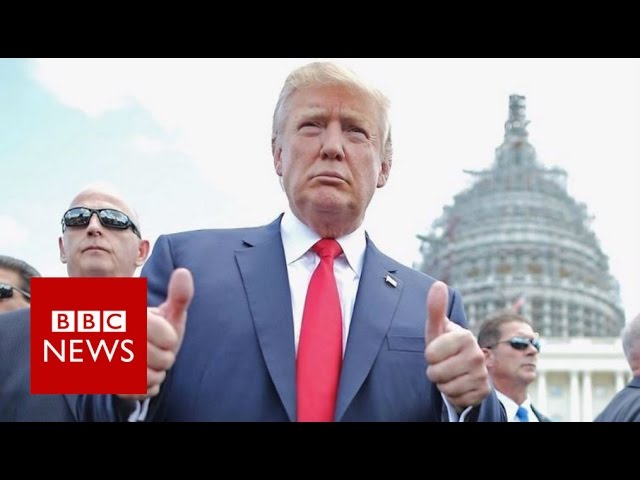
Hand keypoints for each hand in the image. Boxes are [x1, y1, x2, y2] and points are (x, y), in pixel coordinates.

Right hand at [119, 268, 193, 400]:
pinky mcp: (103, 382)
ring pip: (151, 378)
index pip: (168, 337)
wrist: (123, 356)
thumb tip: (183, 272)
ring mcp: (106, 360)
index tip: (162, 334)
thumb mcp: (166, 313)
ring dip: (156, 373)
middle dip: (166, 358)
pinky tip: (139, 376)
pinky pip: (139, 392)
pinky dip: (145, 387)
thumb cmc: (153, 332)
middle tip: (155, 350)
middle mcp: (114, 335)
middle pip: (163, 360)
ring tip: (147, 362)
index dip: (170, 338)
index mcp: (129, 315)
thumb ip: (178, 296)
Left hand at [424, 281, 489, 411]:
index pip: (430, 354)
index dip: (429, 355)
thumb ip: (435, 308)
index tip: (437, 351)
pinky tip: (459, 384)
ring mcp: (482, 374)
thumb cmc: (445, 346)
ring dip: (442, 383)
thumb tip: (438, 284)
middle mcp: (477, 354)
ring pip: (445, 387)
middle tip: (443, 364)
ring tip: (450, 374)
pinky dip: (453, 394)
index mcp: (465, 336)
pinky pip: (455, 398)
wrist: (463, 369)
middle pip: (435, 373)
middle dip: (434, 371)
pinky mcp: (483, 392)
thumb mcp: (437, 329)